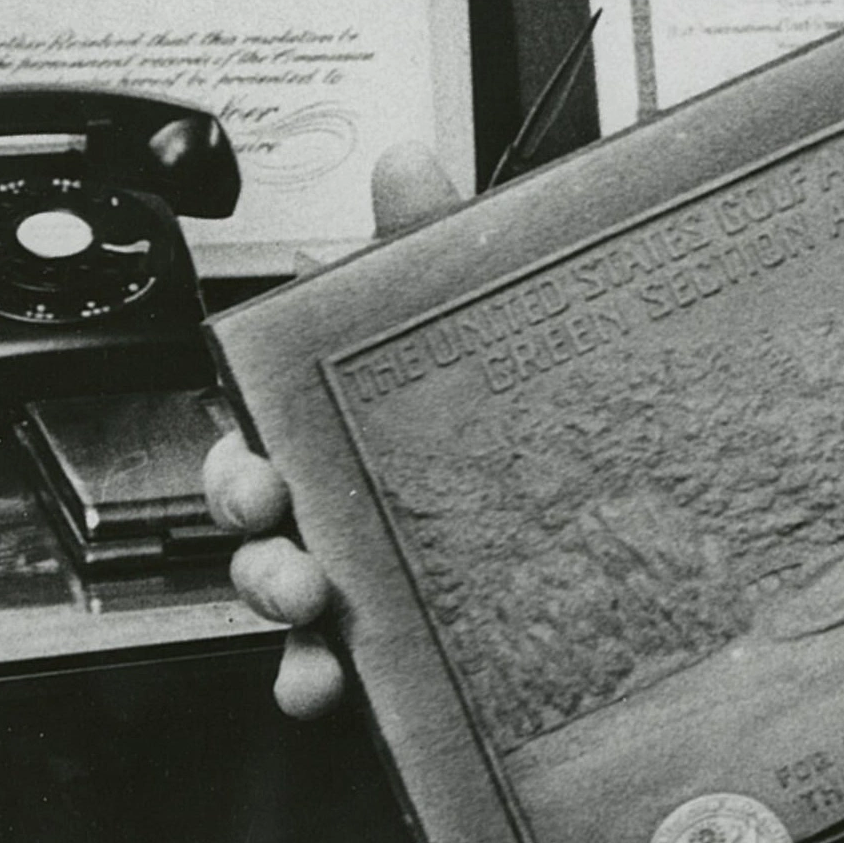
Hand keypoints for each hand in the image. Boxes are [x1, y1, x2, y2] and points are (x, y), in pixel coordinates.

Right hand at [202, 142, 463, 719]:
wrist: (598, 490)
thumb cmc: (500, 395)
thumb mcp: (477, 309)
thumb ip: (434, 239)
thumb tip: (409, 159)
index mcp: (336, 415)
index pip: (264, 423)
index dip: (245, 447)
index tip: (258, 466)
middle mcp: (332, 491)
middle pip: (253, 508)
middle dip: (246, 520)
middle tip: (276, 517)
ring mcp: (353, 560)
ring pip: (278, 583)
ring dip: (275, 593)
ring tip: (311, 601)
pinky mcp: (387, 626)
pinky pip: (328, 660)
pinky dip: (310, 676)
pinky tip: (327, 683)